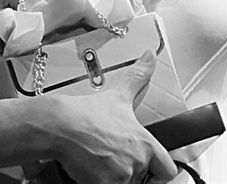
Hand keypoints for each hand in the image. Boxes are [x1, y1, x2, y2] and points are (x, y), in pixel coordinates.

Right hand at [46, 49, 178, 183]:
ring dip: (109, 176)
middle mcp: (137, 161)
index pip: (167, 170)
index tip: (152, 171)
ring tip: (97, 160)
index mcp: (146, 143)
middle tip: (110, 157)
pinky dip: (95, 182)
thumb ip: (139, 77)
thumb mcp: (119, 94)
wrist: (59, 125)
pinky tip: (88, 169)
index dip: (160, 171)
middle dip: (126, 170)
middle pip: (140, 176)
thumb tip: (149, 56)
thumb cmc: (86, 114)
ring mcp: (120, 175)